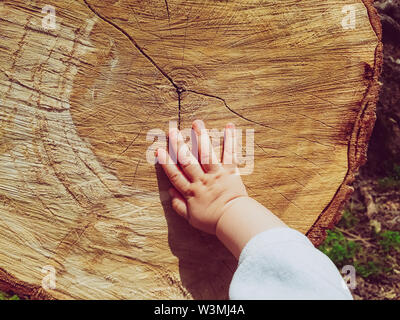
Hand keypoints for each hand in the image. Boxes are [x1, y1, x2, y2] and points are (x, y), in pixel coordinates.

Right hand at [156, 120, 247, 234]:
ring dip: (201, 137)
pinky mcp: (230, 171)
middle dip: (179, 145)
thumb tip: (170, 192)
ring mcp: (216, 174)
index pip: (175, 175)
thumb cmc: (213, 221)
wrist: (233, 221)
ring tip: (196, 123)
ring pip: (206, 153)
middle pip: (187, 160)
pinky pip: (229, 154)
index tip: (159, 150)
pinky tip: (228, 126)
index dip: (166, 163)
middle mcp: (201, 180)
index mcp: (191, 191)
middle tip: (172, 131)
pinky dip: (230, 140)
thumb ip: (179, 205)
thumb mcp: (191, 218)